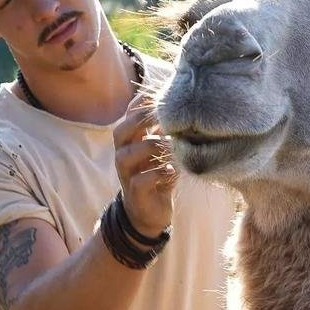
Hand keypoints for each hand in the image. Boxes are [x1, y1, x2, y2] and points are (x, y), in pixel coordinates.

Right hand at [112, 93, 176, 238]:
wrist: (151, 212)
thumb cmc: (159, 175)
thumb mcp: (164, 151)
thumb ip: (169, 132)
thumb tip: (188, 107)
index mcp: (130, 140)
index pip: (129, 115)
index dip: (143, 103)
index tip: (163, 96)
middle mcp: (123, 154)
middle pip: (121, 130)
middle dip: (142, 121)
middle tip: (165, 118)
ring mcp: (126, 174)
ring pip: (127, 154)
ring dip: (151, 146)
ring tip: (171, 146)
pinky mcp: (134, 192)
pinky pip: (141, 180)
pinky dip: (158, 173)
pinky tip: (171, 171)